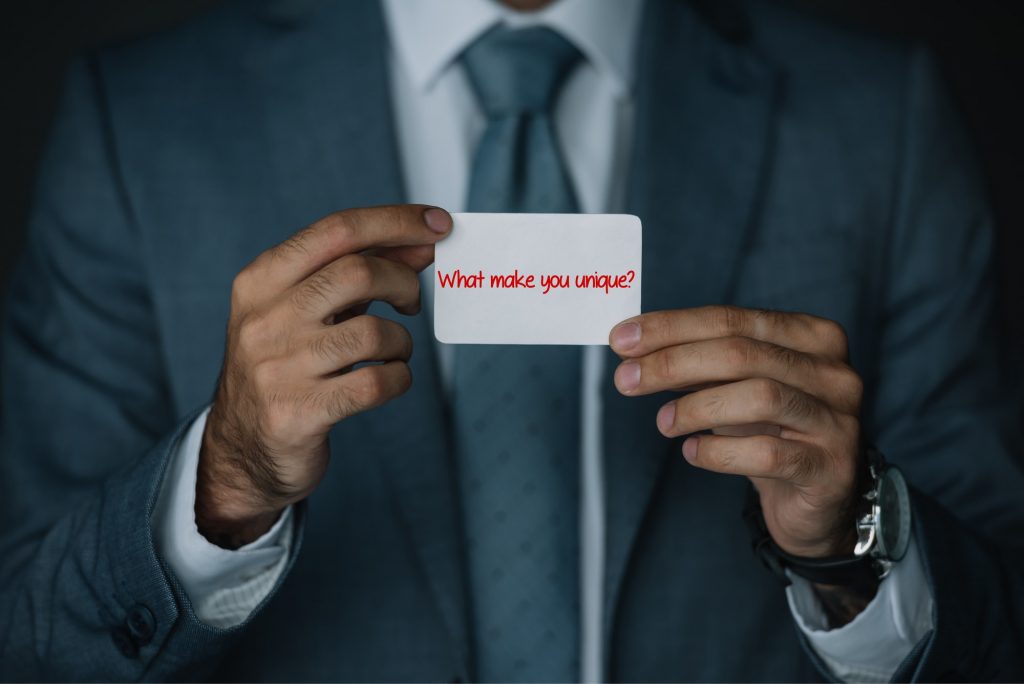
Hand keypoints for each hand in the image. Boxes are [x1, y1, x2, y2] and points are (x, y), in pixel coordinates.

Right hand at [197, 205, 451, 547]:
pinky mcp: (299, 413)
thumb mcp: (307, 311)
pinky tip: (389, 380)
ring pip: (374, 332)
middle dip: (403, 282)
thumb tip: (422, 242)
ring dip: (401, 341)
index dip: (396, 222)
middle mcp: (264, 319)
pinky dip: (399, 378)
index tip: (439, 224)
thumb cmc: (286, 367)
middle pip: (358, 273)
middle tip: (411, 301)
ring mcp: (278, 368)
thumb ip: (360, 272)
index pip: (337, 231)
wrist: (243, 451)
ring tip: (394, 351)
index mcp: (261, 281)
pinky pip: (376, 383)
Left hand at [609, 305, 863, 558]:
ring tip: (664, 422)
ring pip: (760, 397)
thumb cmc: (769, 430)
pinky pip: (767, 453)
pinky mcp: (830, 467)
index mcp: (811, 336)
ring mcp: (837, 420)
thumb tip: (632, 346)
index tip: (622, 339)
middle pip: (742, 353)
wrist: (814, 497)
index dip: (671, 327)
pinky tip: (693, 452)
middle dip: (673, 363)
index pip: (731, 319)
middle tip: (625, 379)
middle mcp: (833, 372)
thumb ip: (696, 362)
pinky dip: (720, 451)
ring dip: (696, 407)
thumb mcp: (734, 387)